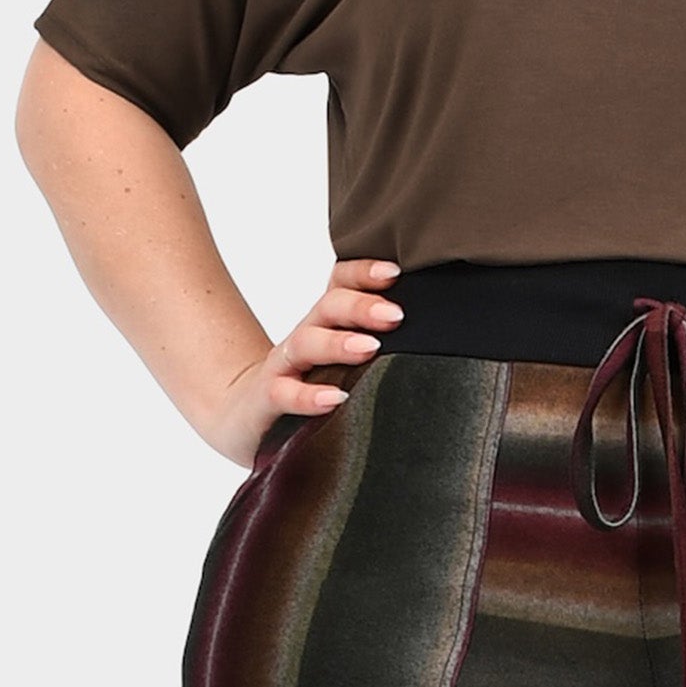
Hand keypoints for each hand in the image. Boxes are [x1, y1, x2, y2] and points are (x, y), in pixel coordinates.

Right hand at [205, 256, 403, 467]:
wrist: (246, 414)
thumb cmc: (309, 382)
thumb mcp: (342, 359)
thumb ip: (378, 342)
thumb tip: (439, 333)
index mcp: (326, 322)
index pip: (341, 282)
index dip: (364, 272)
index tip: (396, 273)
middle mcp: (306, 336)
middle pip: (329, 306)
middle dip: (361, 306)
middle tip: (395, 315)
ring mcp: (283, 366)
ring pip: (306, 343)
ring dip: (338, 343)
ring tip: (369, 348)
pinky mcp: (266, 399)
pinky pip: (284, 393)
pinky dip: (308, 397)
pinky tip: (335, 398)